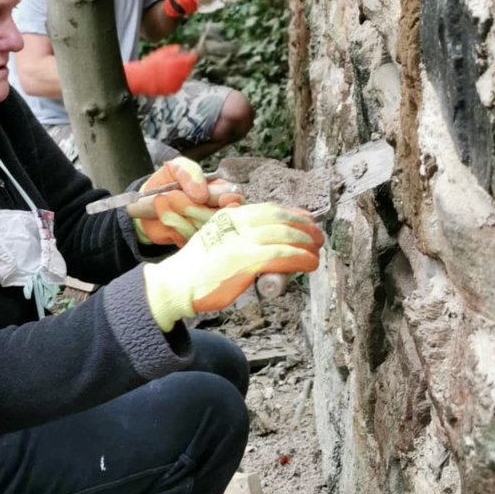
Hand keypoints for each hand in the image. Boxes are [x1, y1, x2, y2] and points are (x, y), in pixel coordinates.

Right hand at [123, 45, 197, 96]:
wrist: (141, 78)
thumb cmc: (150, 65)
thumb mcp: (162, 52)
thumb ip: (173, 49)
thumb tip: (180, 48)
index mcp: (179, 63)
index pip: (192, 59)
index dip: (192, 56)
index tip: (192, 54)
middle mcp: (181, 74)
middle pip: (189, 68)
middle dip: (186, 65)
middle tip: (178, 63)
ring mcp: (178, 83)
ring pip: (184, 76)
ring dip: (180, 73)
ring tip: (168, 71)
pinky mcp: (174, 90)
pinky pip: (178, 84)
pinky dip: (175, 81)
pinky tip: (167, 78)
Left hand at [132, 157, 243, 247]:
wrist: (144, 204)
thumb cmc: (165, 183)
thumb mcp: (176, 168)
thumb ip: (190, 172)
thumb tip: (202, 193)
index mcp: (218, 191)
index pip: (236, 199)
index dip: (232, 201)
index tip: (223, 200)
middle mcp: (215, 212)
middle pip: (220, 218)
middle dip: (196, 209)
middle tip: (174, 196)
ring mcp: (204, 230)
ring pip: (202, 228)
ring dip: (179, 214)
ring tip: (164, 200)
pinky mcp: (191, 242)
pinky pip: (188, 238)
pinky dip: (173, 224)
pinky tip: (163, 214)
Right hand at [143, 203, 323, 330]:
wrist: (175, 284)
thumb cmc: (196, 268)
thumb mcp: (214, 238)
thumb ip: (235, 234)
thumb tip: (262, 241)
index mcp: (229, 216)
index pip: (268, 209)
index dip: (293, 213)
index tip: (307, 220)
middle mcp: (237, 223)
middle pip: (281, 218)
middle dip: (305, 227)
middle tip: (319, 237)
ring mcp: (241, 241)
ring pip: (286, 236)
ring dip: (307, 244)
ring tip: (316, 252)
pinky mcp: (246, 261)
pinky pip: (282, 256)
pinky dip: (301, 258)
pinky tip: (309, 263)